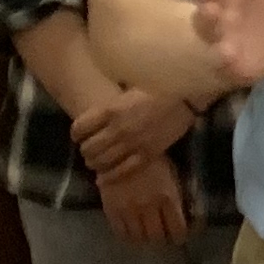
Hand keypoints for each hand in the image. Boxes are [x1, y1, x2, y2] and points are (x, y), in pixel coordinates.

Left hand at [70, 83, 192, 179]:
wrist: (187, 95)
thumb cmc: (158, 84)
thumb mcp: (127, 85)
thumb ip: (112, 99)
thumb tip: (96, 102)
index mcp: (110, 109)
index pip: (79, 128)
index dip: (76, 133)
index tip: (79, 134)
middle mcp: (117, 129)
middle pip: (88, 148)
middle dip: (85, 149)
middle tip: (89, 148)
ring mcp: (131, 144)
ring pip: (101, 162)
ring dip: (94, 163)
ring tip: (96, 161)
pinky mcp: (146, 155)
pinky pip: (121, 172)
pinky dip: (109, 177)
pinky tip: (103, 178)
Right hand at [96, 153, 189, 250]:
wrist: (121, 148)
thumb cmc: (152, 158)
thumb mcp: (172, 174)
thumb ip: (176, 196)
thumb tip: (184, 215)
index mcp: (168, 197)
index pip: (177, 229)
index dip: (180, 236)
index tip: (179, 236)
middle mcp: (149, 206)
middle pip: (157, 237)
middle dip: (162, 240)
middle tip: (162, 236)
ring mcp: (129, 209)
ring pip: (139, 238)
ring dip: (145, 239)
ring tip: (146, 235)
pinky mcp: (112, 209)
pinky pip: (120, 232)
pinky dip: (128, 236)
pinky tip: (131, 232)